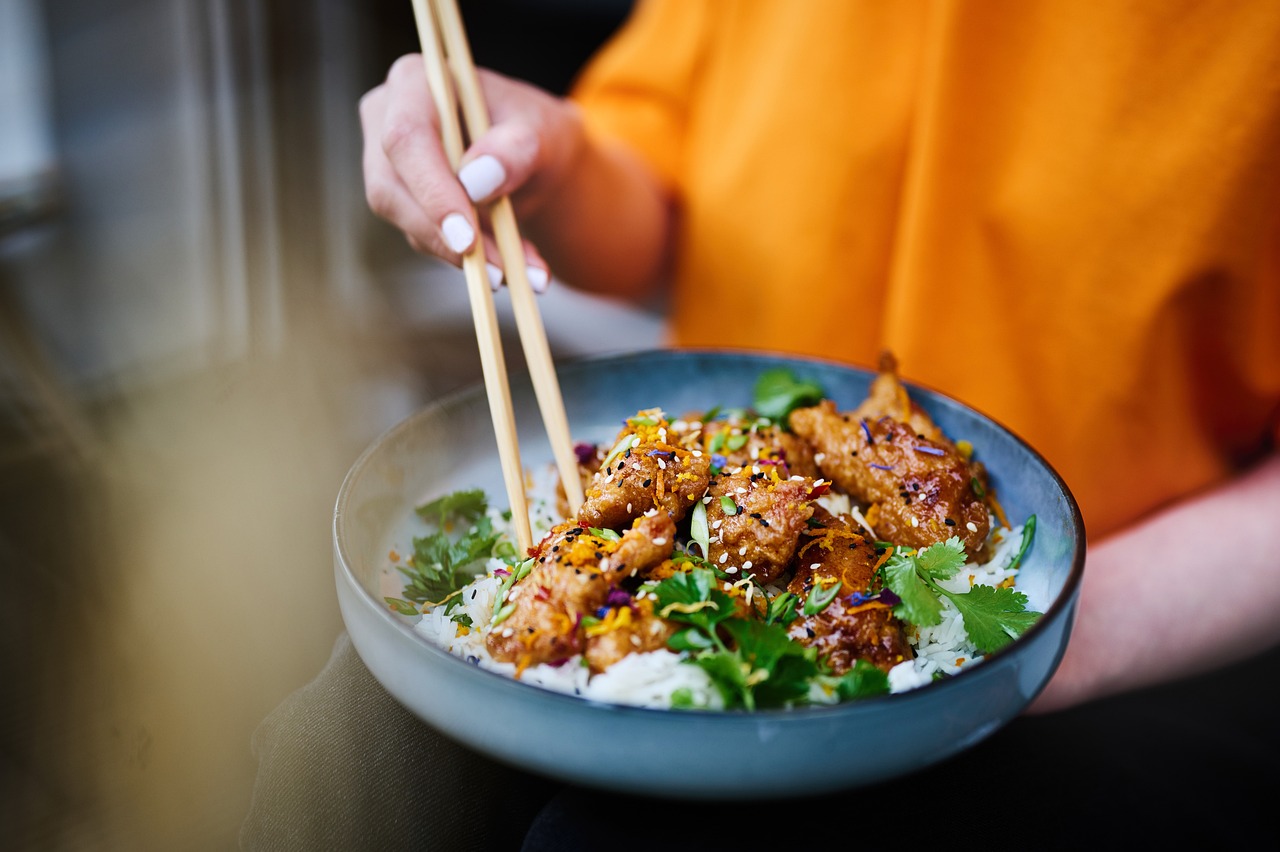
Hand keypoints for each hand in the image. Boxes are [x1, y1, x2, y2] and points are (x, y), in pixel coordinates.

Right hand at [359, 55, 584, 290]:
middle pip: (390, 185)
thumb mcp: (543, 133)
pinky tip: (507, 267)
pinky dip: (466, 259)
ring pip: (403, 218)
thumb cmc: (535, 132)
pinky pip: (422, 237)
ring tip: (513, 272)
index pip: (407, 136)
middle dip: (443, 234)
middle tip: (495, 270)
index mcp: (416, 81)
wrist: (534, 157)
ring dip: (458, 255)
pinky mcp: (399, 200)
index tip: (466, 237)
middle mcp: (386, 117)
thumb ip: (516, 150)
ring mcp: (386, 161)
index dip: (431, 190)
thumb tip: (476, 180)